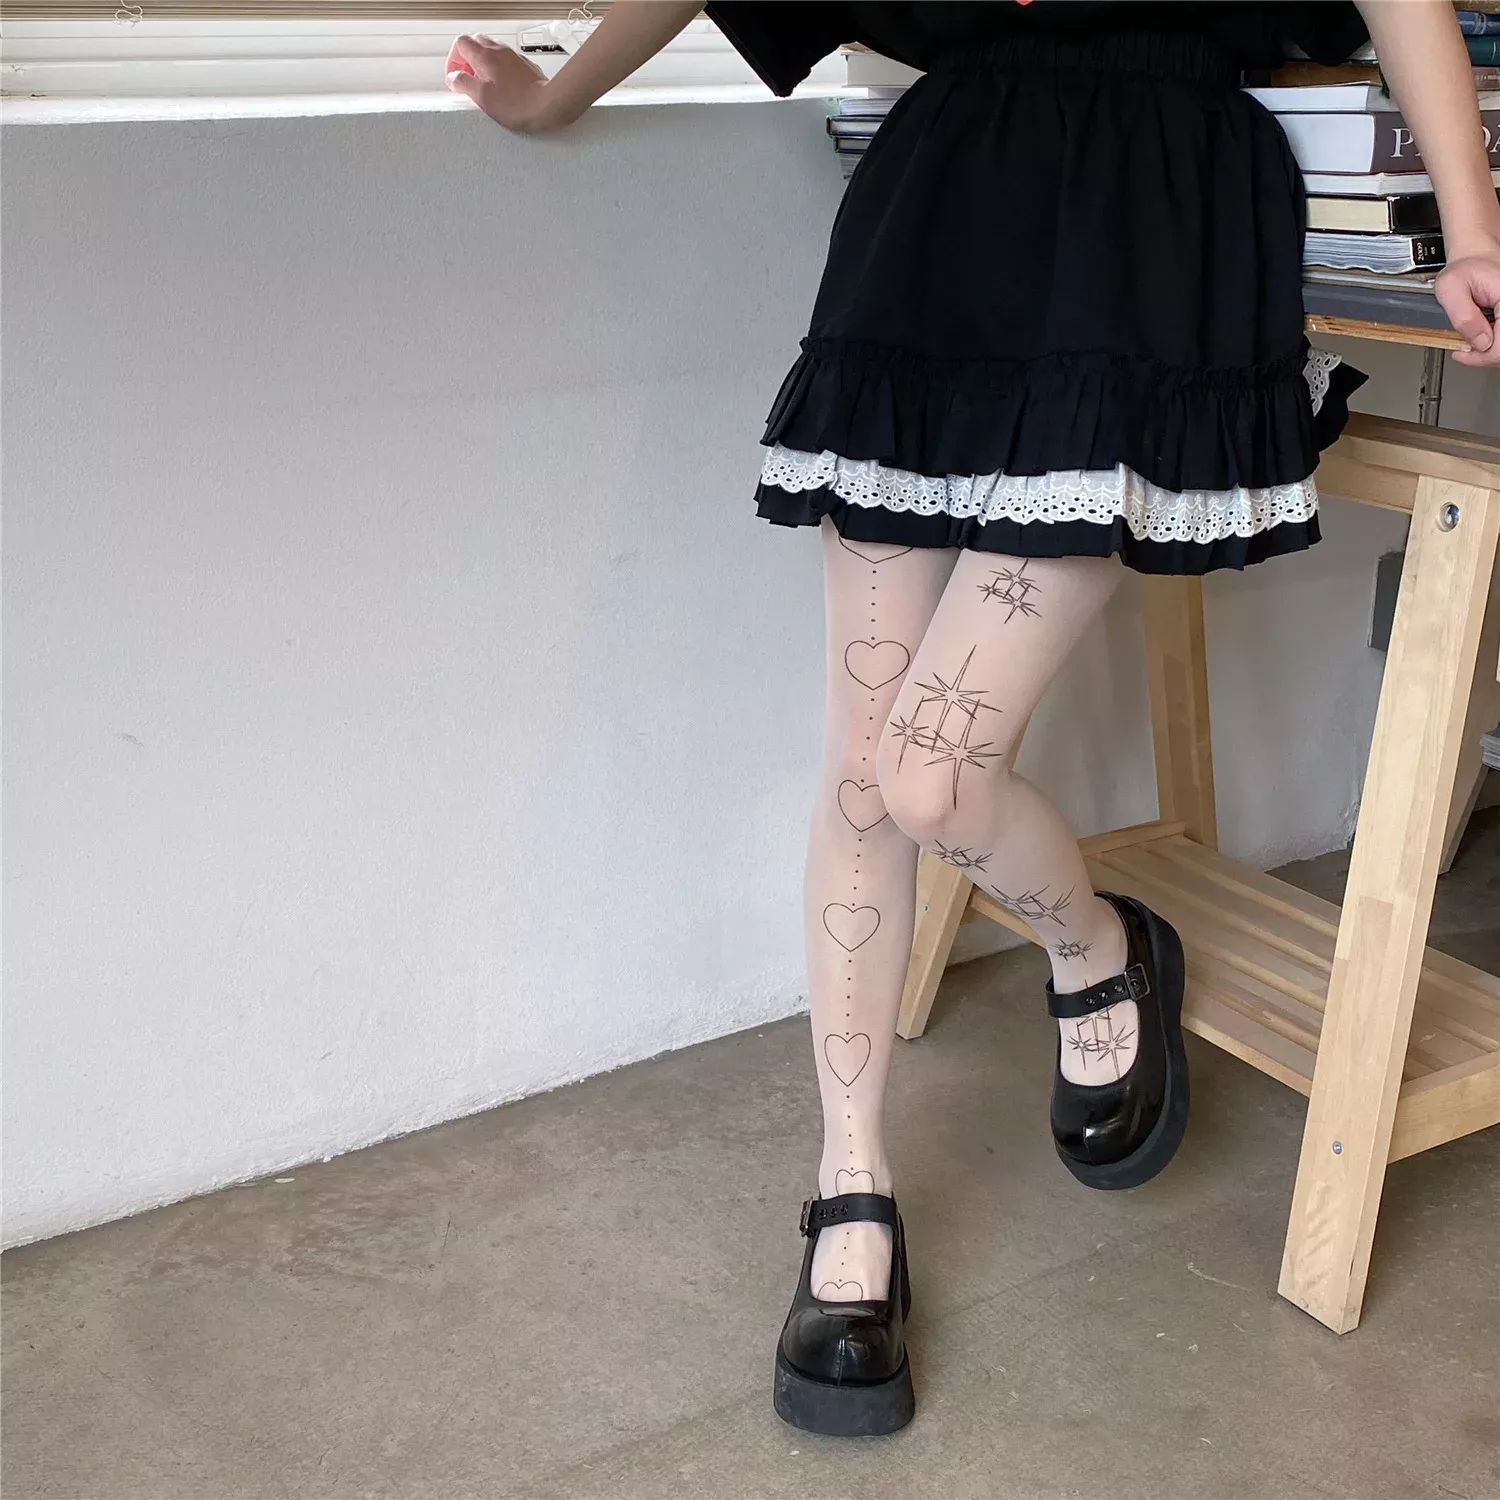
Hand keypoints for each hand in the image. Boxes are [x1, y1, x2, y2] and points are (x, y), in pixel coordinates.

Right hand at [444, 34, 556, 131]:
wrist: (548, 106)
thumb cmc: (518, 104)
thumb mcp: (482, 97)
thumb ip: (463, 84)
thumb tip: (454, 78)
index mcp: (485, 56)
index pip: (460, 43)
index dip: (453, 60)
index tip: (455, 77)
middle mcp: (499, 51)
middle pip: (475, 42)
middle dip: (466, 59)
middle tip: (468, 78)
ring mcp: (513, 57)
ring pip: (491, 49)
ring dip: (482, 63)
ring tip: (484, 84)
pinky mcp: (524, 66)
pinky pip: (505, 60)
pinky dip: (497, 68)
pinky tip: (501, 86)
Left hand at [1435, 242, 1499, 367]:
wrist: (1474, 259)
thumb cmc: (1463, 269)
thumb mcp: (1451, 290)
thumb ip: (1464, 318)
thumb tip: (1480, 343)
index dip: (1482, 357)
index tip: (1463, 354)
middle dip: (1485, 356)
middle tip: (1465, 351)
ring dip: (1489, 351)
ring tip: (1471, 342)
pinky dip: (1493, 344)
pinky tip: (1480, 337)